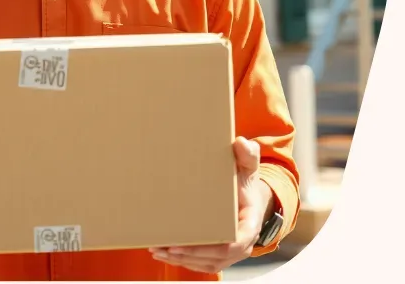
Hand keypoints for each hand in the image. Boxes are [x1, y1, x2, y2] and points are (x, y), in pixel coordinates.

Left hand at [149, 137, 272, 274]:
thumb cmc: (244, 181)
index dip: (209, 247)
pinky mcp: (220, 254)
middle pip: (216, 258)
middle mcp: (242, 243)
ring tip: (157, 250)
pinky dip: (184, 261)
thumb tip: (241, 143)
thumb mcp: (247, 165)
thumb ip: (247, 154)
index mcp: (249, 223)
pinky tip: (165, 254)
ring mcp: (231, 252)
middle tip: (162, 247)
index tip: (183, 244)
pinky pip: (203, 263)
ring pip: (207, 264)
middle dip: (187, 255)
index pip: (234, 243)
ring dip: (181, 260)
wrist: (247, 195)